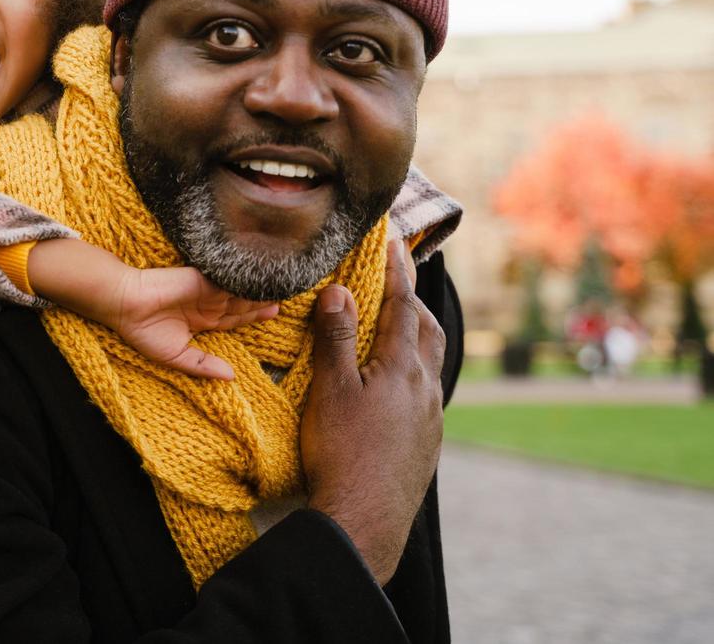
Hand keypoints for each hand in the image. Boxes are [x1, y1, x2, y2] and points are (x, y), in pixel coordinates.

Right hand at [111, 266, 276, 379]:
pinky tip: (263, 280)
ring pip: (239, 291)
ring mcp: (205, 289)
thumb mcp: (176, 356)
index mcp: (200, 321)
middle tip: (284, 300)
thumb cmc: (143, 331)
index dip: (252, 317)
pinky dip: (246, 281)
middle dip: (261, 303)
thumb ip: (203, 365)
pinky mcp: (204, 278)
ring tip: (281, 289)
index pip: (232, 319)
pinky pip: (230, 280)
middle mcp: (205, 304)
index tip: (273, 314)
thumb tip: (231, 377)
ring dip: (259, 292)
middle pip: (240, 304)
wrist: (125, 304)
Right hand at [300, 239, 445, 583]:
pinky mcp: (427, 443)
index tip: (391, 241)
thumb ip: (335, 339)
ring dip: (416, 334)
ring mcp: (431, 418)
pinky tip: (396, 382)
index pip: (402, 305)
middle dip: (411, 299)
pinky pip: (427, 391)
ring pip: (430, 362)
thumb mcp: (330, 391)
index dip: (396, 270)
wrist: (367, 521)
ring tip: (397, 324)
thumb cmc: (343, 453)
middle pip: (426, 329)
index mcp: (403, 369)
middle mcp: (426, 388)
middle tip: (394, 278)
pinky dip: (414, 369)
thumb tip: (341, 290)